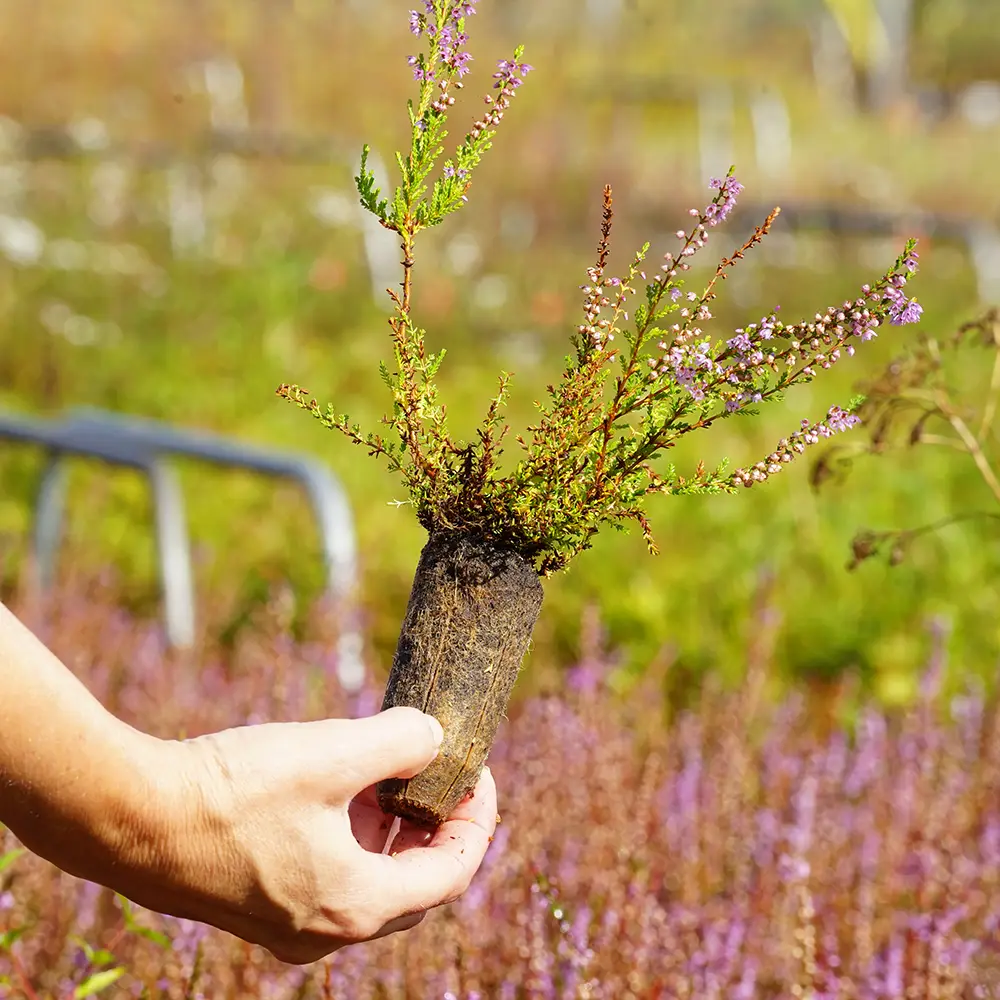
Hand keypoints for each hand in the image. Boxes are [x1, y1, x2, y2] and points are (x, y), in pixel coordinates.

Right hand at [114, 708, 497, 964]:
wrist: (132, 819)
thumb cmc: (233, 791)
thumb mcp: (333, 752)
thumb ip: (401, 742)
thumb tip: (436, 738)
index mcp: (358, 904)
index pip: (453, 872)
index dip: (477, 819)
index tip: (476, 771)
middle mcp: (328, 930)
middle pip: (415, 884)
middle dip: (439, 827)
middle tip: (445, 776)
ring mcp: (290, 925)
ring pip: (371, 881)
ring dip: (393, 831)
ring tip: (395, 774)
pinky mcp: (261, 906)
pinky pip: (331, 877)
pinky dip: (353, 838)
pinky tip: (341, 789)